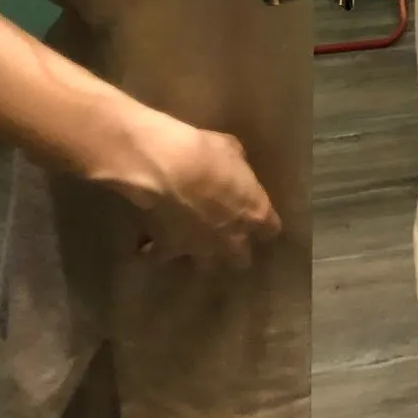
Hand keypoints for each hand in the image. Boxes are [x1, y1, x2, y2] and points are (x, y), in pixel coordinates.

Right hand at [116, 112, 280, 267]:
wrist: (168, 169)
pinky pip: (160, 257)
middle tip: (226, 238)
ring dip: (199, 255)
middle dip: (235, 251)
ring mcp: (199, 248)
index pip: (270, 230)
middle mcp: (231, 239)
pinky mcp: (169, 250)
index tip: (256, 217)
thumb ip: (237, 168)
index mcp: (254, 213)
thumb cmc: (207, 153)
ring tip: (190, 244)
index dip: (263, 224)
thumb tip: (234, 169)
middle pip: (241, 259)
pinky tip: (147, 246)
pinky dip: (154, 252)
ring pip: (205, 267)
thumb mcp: (232, 150)